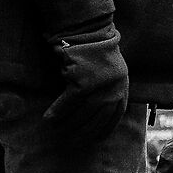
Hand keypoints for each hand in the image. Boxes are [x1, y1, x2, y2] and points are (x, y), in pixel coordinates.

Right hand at [43, 26, 130, 148]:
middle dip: (84, 132)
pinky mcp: (81, 81)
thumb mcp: (112, 71)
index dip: (103, 130)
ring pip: (83, 113)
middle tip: (72, 142)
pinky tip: (49, 119)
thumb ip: (110, 89)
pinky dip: (58, 112)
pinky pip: (68, 102)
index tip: (94, 141)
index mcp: (122, 86)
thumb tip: (100, 110)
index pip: (115, 116)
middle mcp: (113, 88)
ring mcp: (98, 85)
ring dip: (69, 124)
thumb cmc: (96, 50)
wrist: (88, 30)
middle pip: (98, 118)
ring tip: (58, 132)